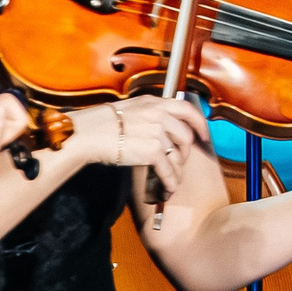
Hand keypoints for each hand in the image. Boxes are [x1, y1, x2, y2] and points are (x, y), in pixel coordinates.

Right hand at [69, 95, 210, 200]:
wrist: (88, 134)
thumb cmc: (101, 124)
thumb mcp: (130, 109)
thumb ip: (149, 114)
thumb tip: (161, 128)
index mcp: (154, 103)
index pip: (187, 109)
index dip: (199, 123)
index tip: (203, 134)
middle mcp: (159, 114)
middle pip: (186, 136)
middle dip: (185, 152)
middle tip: (179, 161)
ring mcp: (157, 132)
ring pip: (178, 155)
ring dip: (177, 170)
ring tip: (172, 178)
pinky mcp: (152, 150)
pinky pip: (168, 169)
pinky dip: (170, 181)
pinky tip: (168, 188)